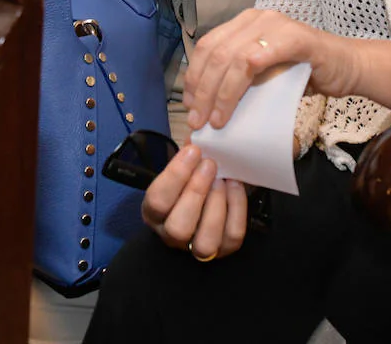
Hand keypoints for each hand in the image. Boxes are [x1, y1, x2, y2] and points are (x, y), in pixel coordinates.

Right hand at [140, 144, 248, 260]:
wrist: (205, 197)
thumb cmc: (187, 179)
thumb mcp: (179, 169)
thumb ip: (184, 158)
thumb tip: (198, 139)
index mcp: (153, 213)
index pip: (157, 201)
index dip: (175, 176)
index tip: (193, 150)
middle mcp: (171, 235)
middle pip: (179, 227)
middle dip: (196, 192)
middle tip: (209, 164)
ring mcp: (197, 247)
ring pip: (205, 241)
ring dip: (216, 204)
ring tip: (222, 178)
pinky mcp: (223, 250)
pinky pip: (232, 236)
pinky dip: (237, 208)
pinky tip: (234, 185)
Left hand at [184, 9, 357, 131]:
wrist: (347, 67)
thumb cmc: (306, 73)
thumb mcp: (265, 73)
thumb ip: (240, 77)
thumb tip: (207, 104)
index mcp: (245, 23)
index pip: (207, 45)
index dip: (194, 76)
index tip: (190, 105)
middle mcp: (256, 18)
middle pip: (214, 52)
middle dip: (201, 90)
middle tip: (197, 120)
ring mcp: (275, 25)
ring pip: (230, 58)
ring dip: (216, 94)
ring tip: (213, 121)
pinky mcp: (293, 39)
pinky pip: (254, 61)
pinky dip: (235, 89)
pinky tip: (229, 110)